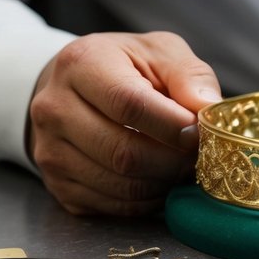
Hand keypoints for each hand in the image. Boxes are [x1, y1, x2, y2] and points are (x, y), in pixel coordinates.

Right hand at [26, 31, 220, 214]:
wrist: (75, 87)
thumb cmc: (126, 66)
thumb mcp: (160, 52)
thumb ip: (189, 75)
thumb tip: (208, 109)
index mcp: (81, 64)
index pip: (128, 104)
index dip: (171, 125)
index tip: (199, 132)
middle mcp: (54, 109)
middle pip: (122, 152)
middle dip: (172, 160)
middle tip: (198, 156)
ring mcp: (50, 151)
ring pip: (119, 185)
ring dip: (163, 183)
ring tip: (182, 166)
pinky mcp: (58, 186)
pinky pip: (112, 206)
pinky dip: (146, 200)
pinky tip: (160, 180)